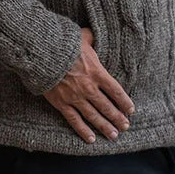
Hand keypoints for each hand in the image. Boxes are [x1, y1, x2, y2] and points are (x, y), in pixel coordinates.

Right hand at [43, 27, 135, 143]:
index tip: (131, 110)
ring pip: (94, 116)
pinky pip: (74, 120)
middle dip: (118, 118)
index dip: (125, 102)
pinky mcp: (62, 103)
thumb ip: (91, 38)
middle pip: (107, 106)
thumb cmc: (64, 44)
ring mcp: (75, 97)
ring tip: (113, 135)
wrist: (43, 54)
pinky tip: (90, 139)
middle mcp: (89, 88)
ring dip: (105, 126)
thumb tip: (95, 34)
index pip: (116, 90)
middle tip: (125, 127)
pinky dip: (83, 130)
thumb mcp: (82, 37)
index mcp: (97, 72)